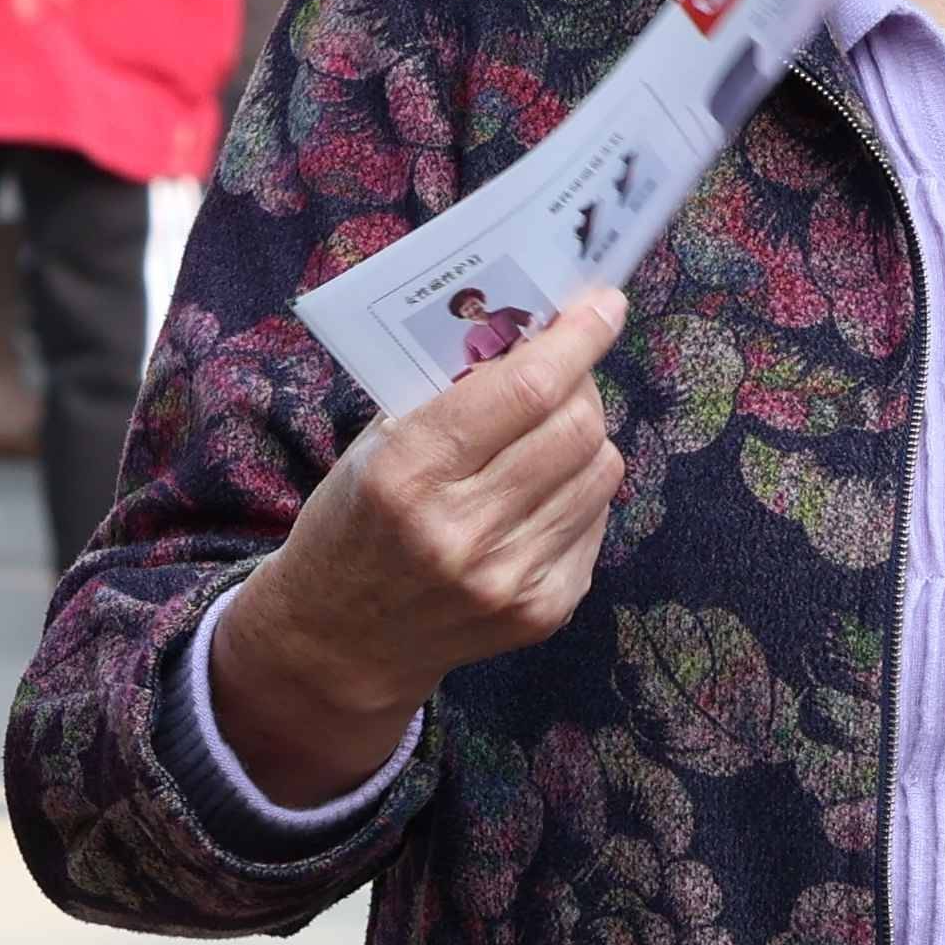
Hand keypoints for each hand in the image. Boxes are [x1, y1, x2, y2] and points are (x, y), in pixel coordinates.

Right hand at [204, 286, 627, 803]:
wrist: (341, 640)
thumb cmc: (355, 522)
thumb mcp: (375, 447)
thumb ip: (448, 394)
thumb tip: (537, 333)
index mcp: (408, 473)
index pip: (525, 389)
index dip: (577, 338)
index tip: (603, 304)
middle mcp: (462, 531)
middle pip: (576, 427)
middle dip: (582, 382)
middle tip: (567, 368)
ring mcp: (508, 578)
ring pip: (599, 472)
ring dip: (583, 437)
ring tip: (548, 431)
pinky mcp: (542, 611)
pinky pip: (595, 521)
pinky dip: (577, 493)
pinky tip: (538, 493)